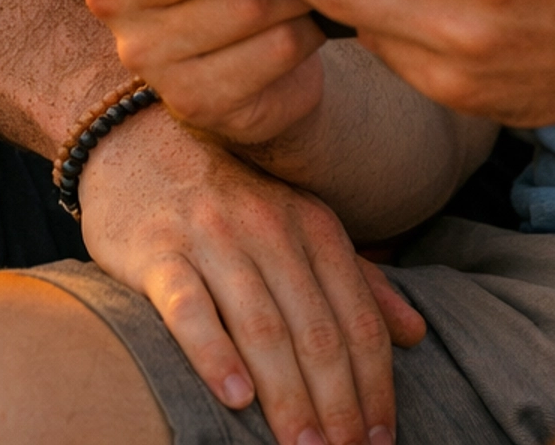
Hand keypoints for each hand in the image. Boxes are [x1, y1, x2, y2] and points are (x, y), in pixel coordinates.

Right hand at [79, 97, 424, 444]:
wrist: (138, 140)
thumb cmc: (227, 196)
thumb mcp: (299, 221)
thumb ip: (357, 277)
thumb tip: (416, 334)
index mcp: (313, 224)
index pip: (357, 316)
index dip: (375, 383)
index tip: (381, 439)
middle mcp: (270, 227)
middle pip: (315, 329)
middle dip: (336, 403)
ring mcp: (213, 237)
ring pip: (262, 326)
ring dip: (287, 396)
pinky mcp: (158, 251)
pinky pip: (190, 308)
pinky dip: (215, 354)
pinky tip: (236, 398)